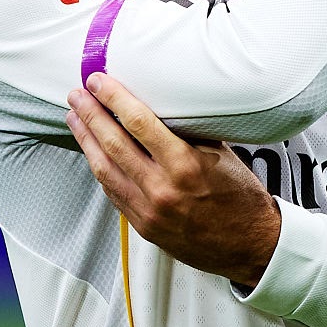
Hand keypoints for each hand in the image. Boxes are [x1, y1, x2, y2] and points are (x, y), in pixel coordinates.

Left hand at [66, 73, 281, 288]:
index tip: (98, 82)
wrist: (251, 245)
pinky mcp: (144, 226)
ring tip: (74, 119)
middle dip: (91, 115)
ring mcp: (149, 211)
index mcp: (185, 165)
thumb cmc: (241, 198)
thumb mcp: (220, 155)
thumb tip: (160, 107)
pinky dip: (100, 169)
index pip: (138, 122)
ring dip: (86, 141)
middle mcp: (162, 189)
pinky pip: (113, 192)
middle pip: (113, 143)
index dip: (113, 98)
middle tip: (76, 95)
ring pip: (105, 169)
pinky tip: (92, 153)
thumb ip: (188, 134)